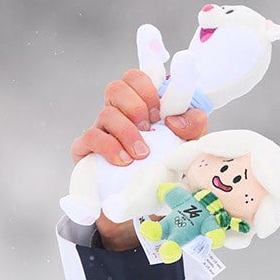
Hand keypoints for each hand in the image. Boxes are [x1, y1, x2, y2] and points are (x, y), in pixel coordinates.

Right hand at [68, 69, 206, 250]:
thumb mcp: (188, 145)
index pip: (136, 77)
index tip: (161, 109)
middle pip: (116, 88)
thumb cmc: (166, 165)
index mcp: (142, 105)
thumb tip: (176, 119)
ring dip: (128, 132)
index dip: (147, 87)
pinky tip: (125, 161)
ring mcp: (101, 129)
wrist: (144, 201)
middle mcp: (119, 112)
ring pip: (106, 113)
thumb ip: (193, 126)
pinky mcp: (86, 149)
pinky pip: (91, 137)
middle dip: (137, 106)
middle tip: (151, 128)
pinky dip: (110, 147)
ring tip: (143, 154)